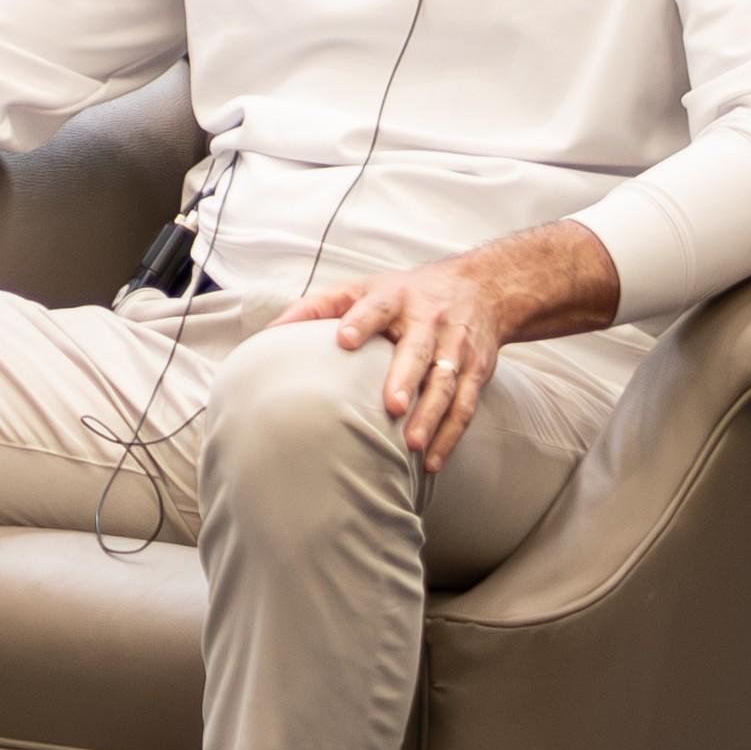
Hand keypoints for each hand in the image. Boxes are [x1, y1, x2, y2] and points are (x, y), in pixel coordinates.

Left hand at [275, 220, 619, 471]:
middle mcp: (429, 322)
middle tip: (390, 406)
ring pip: (446, 384)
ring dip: (432, 416)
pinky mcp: (476, 371)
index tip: (345, 339)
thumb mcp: (362, 288)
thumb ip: (315, 308)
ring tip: (414, 446)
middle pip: (418, 351)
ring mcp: (456, 348)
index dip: (361, 322)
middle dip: (405, 378)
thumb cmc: (406, 295)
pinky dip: (451, 434)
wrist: (483, 287)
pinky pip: (465, 406)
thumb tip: (267, 335)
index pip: (376, 308)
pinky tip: (433, 461)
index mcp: (396, 298)